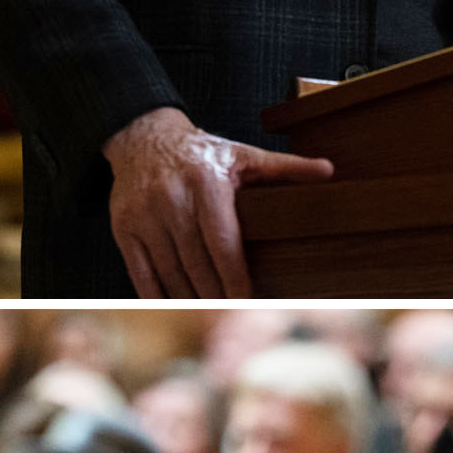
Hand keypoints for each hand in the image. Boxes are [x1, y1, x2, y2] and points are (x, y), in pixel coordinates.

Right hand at [103, 107, 333, 297]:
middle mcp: (172, 198)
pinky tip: (174, 305)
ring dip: (190, 297)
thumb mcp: (243, 154)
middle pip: (197, 262)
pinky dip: (156, 294)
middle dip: (216, 293)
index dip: (235, 276)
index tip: (248, 301)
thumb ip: (284, 167)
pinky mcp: (123, 227)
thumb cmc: (203, 154)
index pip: (223, 241)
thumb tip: (328, 170)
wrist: (144, 137)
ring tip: (209, 312)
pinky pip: (140, 272)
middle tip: (232, 314)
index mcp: (206, 182)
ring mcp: (144, 215)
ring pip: (170, 270)